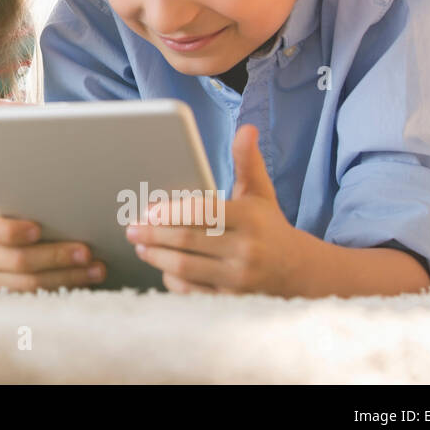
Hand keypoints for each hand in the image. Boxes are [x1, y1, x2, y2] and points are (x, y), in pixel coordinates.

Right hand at [0, 206, 106, 291]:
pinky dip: (65, 290)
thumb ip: (32, 202)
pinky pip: (38, 299)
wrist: (15, 251)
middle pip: (19, 260)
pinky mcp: (7, 300)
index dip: (14, 231)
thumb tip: (53, 177)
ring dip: (69, 276)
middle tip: (86, 252)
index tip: (38, 229)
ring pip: (32, 284)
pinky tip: (85, 283)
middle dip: (56, 256)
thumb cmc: (27, 224)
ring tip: (96, 269)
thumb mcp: (22, 211)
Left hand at [124, 124, 306, 294]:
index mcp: (250, 219)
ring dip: (156, 256)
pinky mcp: (232, 300)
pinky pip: (192, 291)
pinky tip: (161, 266)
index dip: (172, 211)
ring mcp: (240, 280)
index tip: (148, 210)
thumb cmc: (268, 225)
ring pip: (186, 267)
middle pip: (188, 241)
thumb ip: (247, 161)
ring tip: (140, 245)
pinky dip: (173, 279)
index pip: (204, 212)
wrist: (298, 271)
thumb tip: (245, 129)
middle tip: (132, 228)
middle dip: (153, 234)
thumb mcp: (260, 192)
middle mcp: (247, 250)